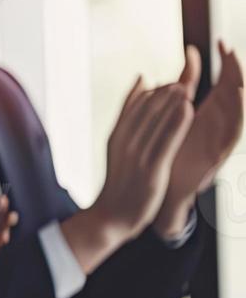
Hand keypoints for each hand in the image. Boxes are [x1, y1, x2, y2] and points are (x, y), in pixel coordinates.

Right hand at [92, 76, 193, 237]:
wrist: (111, 217)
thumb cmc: (119, 184)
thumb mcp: (117, 151)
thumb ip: (126, 126)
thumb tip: (133, 103)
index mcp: (116, 136)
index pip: (132, 106)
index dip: (149, 92)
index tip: (164, 83)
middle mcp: (125, 143)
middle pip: (145, 110)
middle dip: (162, 93)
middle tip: (180, 81)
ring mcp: (137, 156)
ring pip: (156, 121)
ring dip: (171, 102)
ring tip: (185, 87)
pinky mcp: (151, 169)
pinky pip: (166, 141)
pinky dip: (177, 123)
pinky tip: (188, 110)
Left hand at [155, 42, 244, 235]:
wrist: (161, 185)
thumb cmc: (169, 148)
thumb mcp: (174, 113)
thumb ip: (183, 84)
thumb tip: (188, 53)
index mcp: (209, 111)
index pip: (224, 80)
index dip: (226, 61)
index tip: (221, 41)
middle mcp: (218, 123)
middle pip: (235, 92)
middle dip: (236, 72)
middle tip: (232, 51)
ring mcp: (219, 139)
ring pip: (237, 116)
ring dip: (240, 100)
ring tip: (240, 82)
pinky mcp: (216, 157)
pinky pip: (231, 140)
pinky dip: (234, 126)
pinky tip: (232, 114)